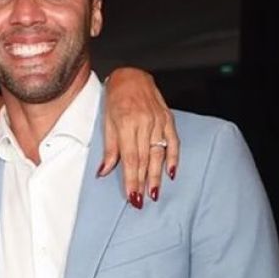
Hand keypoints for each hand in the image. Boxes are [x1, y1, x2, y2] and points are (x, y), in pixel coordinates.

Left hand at [98, 67, 178, 208]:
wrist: (131, 76)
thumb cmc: (115, 99)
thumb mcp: (107, 122)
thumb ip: (109, 148)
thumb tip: (104, 172)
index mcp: (126, 123)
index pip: (130, 158)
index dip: (131, 178)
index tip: (132, 195)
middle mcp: (144, 122)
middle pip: (145, 158)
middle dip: (143, 182)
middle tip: (142, 201)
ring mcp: (158, 120)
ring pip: (159, 153)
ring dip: (157, 175)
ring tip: (154, 193)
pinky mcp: (168, 118)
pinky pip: (174, 141)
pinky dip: (174, 158)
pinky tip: (171, 173)